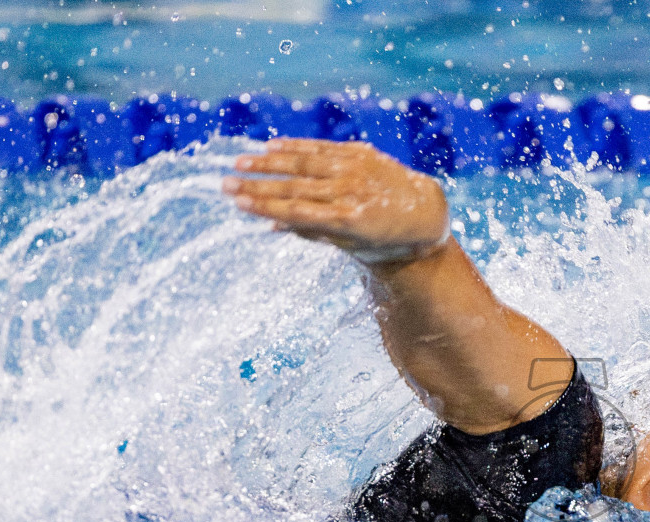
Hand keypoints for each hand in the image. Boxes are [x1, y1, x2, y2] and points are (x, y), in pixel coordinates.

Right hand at [223, 139, 450, 264]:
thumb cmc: (385, 240)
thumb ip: (312, 232)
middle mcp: (350, 192)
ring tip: (240, 162)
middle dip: (257, 185)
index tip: (237, 202)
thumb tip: (272, 225)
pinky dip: (296, 147)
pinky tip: (272, 146)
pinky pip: (322, 148)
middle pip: (294, 187)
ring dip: (269, 162)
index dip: (264, 206)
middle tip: (225, 184)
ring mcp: (355, 170)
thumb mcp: (352, 246)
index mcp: (348, 221)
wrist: (425, 214)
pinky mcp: (360, 154)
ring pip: (304, 163)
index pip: (296, 211)